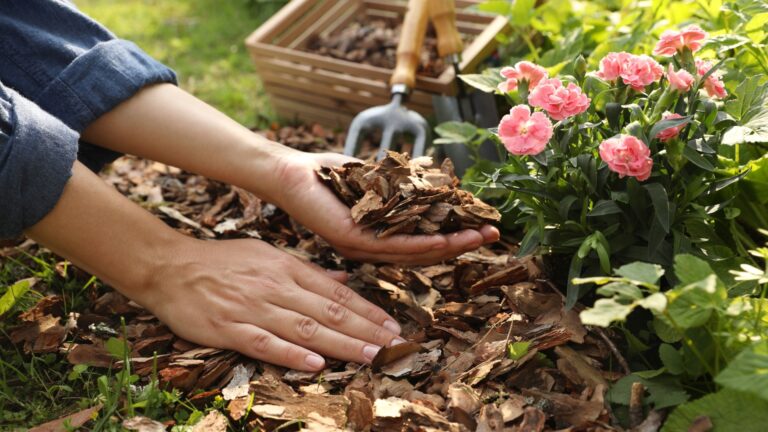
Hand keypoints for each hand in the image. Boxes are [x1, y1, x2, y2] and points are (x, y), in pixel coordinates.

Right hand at [139, 237, 404, 370]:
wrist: (170, 267)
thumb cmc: (222, 260)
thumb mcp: (268, 254)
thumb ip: (306, 270)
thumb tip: (344, 281)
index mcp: (286, 267)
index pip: (337, 293)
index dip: (367, 311)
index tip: (392, 326)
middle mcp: (275, 287)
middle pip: (328, 312)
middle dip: (365, 330)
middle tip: (394, 345)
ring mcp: (252, 308)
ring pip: (304, 329)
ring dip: (340, 344)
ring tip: (370, 356)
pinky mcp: (228, 329)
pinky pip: (265, 344)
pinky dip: (291, 354)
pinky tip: (316, 365)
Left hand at [271, 151, 499, 264]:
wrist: (289, 173)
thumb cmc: (328, 176)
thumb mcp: (374, 180)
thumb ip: (401, 186)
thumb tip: (432, 180)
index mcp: (379, 236)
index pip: (423, 241)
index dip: (456, 236)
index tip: (484, 226)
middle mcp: (373, 248)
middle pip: (425, 252)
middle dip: (462, 243)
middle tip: (493, 235)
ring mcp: (363, 247)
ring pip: (414, 252)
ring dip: (451, 246)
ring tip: (481, 237)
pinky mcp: (352, 240)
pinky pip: (392, 245)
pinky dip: (422, 244)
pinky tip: (446, 240)